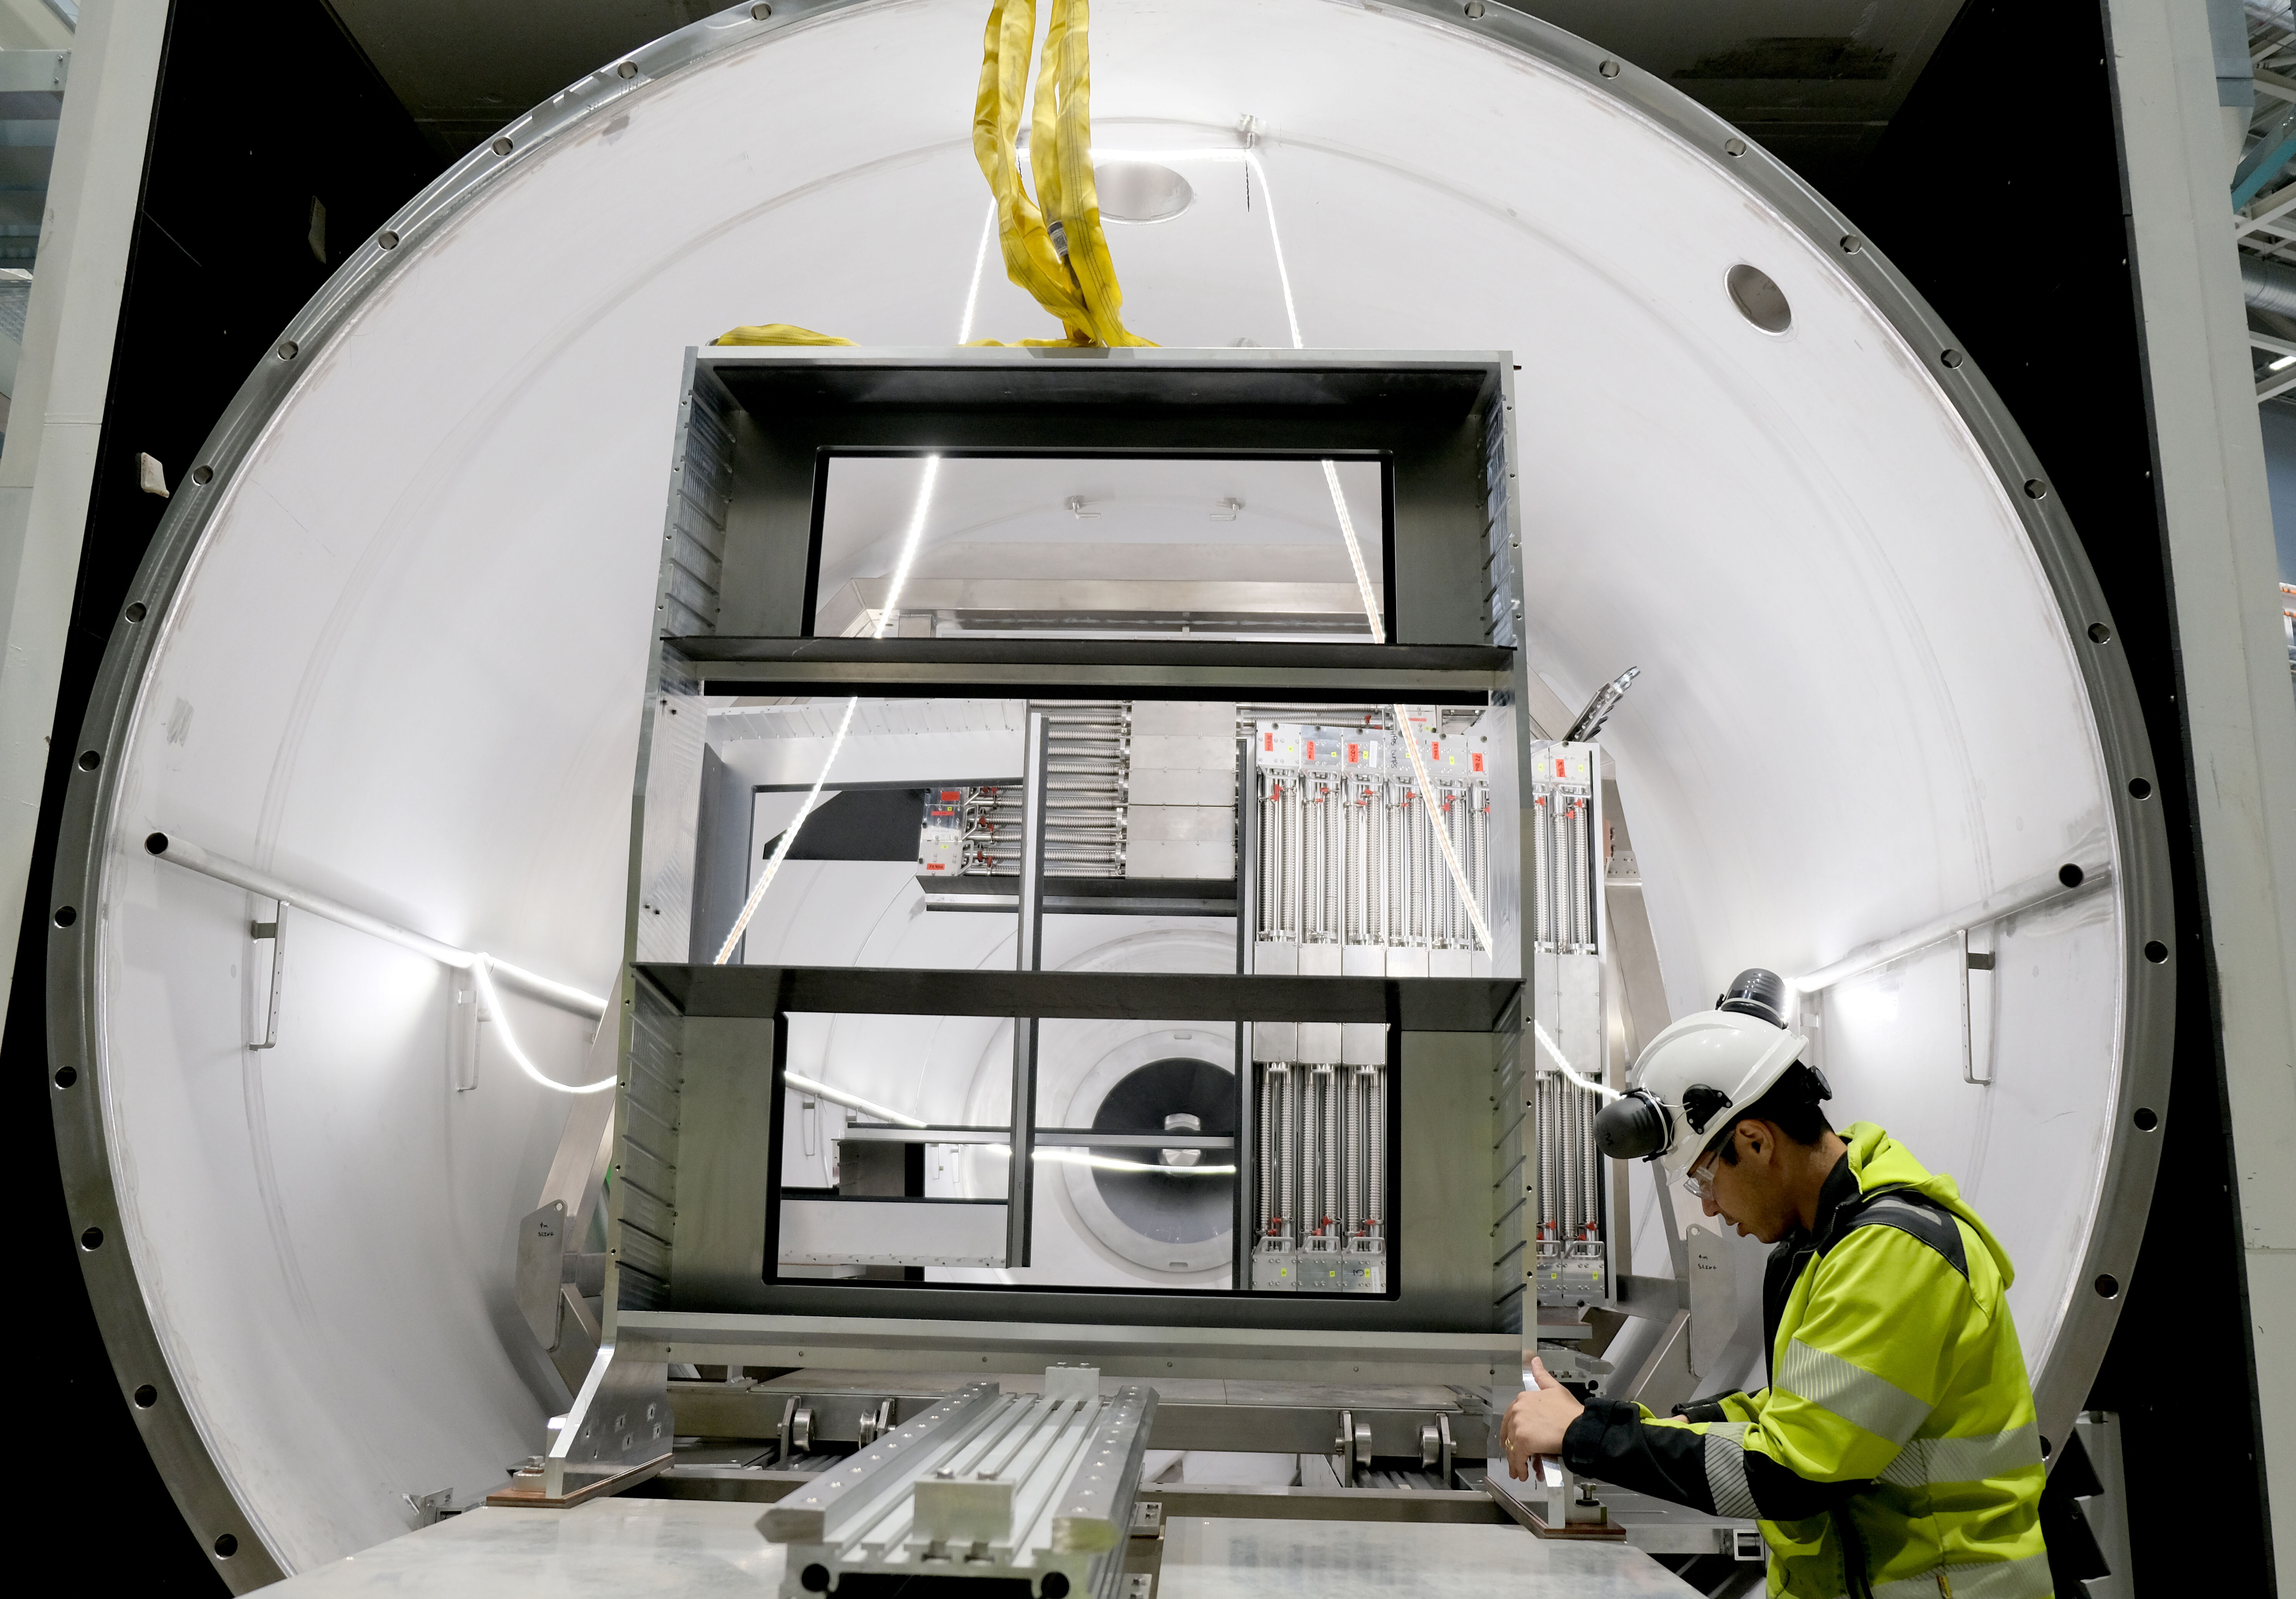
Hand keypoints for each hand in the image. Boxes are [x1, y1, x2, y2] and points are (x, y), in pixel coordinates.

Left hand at [1502, 1357, 1584, 1480]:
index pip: (1511, 1418)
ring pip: (1512, 1448)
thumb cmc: (1571, 1412)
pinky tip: (1524, 1474)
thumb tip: (1534, 1360)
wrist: (1580, 1428)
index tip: (1516, 1440)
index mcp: (1523, 1399)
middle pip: (1510, 1434)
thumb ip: (1542, 1376)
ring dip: (1516, 1461)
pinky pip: (1517, 1458)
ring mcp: (1519, 1426)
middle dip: (1514, 1448)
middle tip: (1518, 1459)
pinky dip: (1519, 1467)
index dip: (1513, 1432)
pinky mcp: (1522, 1441)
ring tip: (1521, 1471)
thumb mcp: (1555, 1389)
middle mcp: (1518, 1411)